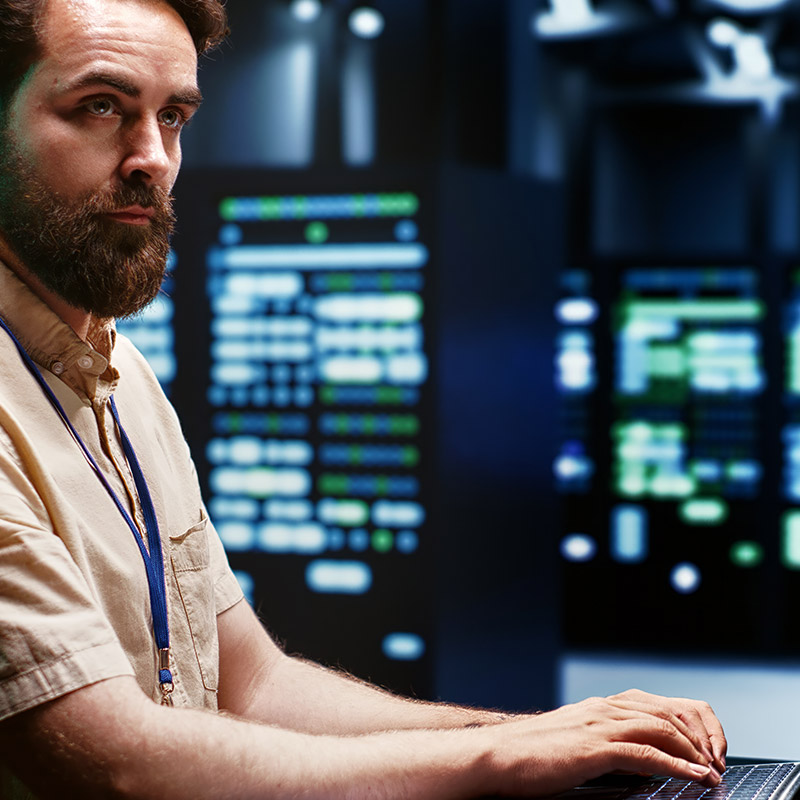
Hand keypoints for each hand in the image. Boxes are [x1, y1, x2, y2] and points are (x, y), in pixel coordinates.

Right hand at [480, 690, 724, 796]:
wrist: (497, 756)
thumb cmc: (529, 756)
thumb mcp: (573, 743)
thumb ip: (605, 744)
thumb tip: (639, 762)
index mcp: (598, 706)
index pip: (654, 703)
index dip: (686, 722)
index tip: (704, 748)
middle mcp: (602, 709)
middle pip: (665, 710)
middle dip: (698, 734)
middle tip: (717, 760)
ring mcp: (598, 725)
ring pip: (661, 727)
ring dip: (694, 750)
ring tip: (712, 772)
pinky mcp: (593, 748)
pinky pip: (646, 753)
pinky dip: (677, 765)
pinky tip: (694, 777)